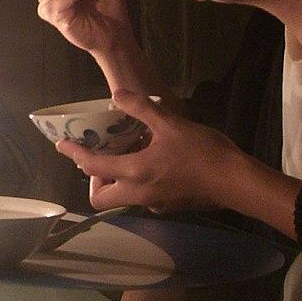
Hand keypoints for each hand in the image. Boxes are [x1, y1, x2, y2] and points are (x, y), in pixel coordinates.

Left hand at [54, 91, 237, 212]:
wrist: (239, 182)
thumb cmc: (204, 152)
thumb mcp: (170, 123)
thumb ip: (140, 108)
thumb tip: (116, 94)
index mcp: (134, 173)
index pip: (92, 167)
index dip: (75, 154)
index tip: (62, 145)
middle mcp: (138, 194)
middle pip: (100, 198)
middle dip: (93, 180)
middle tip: (102, 158)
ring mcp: (154, 204)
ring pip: (121, 199)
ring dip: (115, 182)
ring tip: (126, 157)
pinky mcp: (168, 206)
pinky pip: (141, 198)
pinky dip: (136, 184)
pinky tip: (150, 165)